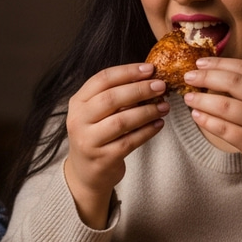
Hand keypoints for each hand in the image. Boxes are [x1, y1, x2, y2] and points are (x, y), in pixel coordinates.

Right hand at [64, 63, 168, 228]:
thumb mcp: (95, 112)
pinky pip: (130, 141)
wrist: (85, 172)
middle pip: (111, 98)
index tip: (150, 69)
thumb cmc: (96, 135)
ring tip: (164, 106)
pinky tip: (159, 124)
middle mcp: (78, 120)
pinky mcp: (103, 158)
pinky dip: (147, 131)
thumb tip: (148, 77)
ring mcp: (89, 140)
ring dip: (147, 111)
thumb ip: (113, 95)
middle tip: (161, 86)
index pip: (102, 79)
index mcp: (77, 102)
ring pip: (122, 121)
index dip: (127, 72)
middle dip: (139, 89)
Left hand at [183, 57, 241, 202]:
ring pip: (225, 106)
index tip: (200, 63)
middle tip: (188, 77)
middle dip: (206, 78)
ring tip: (188, 98)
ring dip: (201, 100)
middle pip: (233, 82)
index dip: (219, 63)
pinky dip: (206, 121)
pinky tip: (196, 116)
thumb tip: (215, 72)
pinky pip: (224, 129)